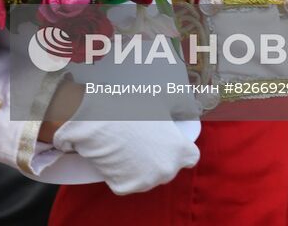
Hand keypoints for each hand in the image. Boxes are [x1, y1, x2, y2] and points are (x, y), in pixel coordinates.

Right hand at [51, 117, 199, 194]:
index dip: (180, 148)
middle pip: (168, 167)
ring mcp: (145, 182)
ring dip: (140, 167)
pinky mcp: (124, 188)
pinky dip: (120, 172)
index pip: (190, 156)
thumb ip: (177, 107)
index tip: (169, 140)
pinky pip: (126, 181)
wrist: (97, 118)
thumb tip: (184, 106)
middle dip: (158, 157)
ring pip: (147, 176)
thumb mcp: (161, 100)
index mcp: (179, 151)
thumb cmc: (130, 105)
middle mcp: (166, 171)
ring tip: (126, 146)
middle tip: (143, 139)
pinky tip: (114, 155)